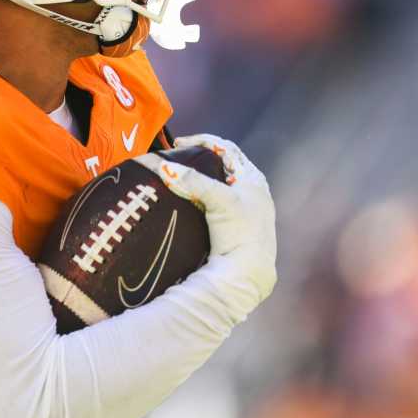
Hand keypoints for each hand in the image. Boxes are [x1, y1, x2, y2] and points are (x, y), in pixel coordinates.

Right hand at [133, 134, 276, 303]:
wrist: (246, 275)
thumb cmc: (241, 234)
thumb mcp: (219, 201)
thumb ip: (193, 181)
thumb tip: (163, 166)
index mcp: (254, 180)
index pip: (227, 149)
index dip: (202, 141)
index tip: (179, 144)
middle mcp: (252, 192)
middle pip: (223, 165)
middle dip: (200, 158)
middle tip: (177, 157)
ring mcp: (244, 211)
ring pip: (219, 184)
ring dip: (200, 178)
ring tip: (180, 177)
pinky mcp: (234, 228)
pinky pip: (215, 202)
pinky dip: (201, 196)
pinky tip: (189, 202)